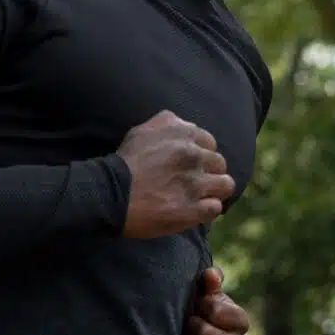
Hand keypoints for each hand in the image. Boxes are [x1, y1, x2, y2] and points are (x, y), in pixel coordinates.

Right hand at [118, 111, 233, 237]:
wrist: (109, 193)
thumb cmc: (124, 163)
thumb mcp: (142, 131)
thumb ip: (167, 123)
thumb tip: (184, 124)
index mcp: (183, 134)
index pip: (210, 143)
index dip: (202, 155)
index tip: (191, 166)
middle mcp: (193, 155)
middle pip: (220, 163)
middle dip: (209, 173)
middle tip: (194, 183)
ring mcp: (194, 183)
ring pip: (225, 185)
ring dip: (214, 191)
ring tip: (200, 198)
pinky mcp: (191, 209)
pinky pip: (215, 208)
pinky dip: (206, 210)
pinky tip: (193, 211)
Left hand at [178, 267, 249, 334]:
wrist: (180, 328)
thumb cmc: (195, 307)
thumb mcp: (202, 292)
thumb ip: (208, 282)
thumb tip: (211, 275)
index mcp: (240, 322)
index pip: (234, 317)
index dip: (211, 309)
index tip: (197, 304)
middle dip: (201, 332)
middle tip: (186, 324)